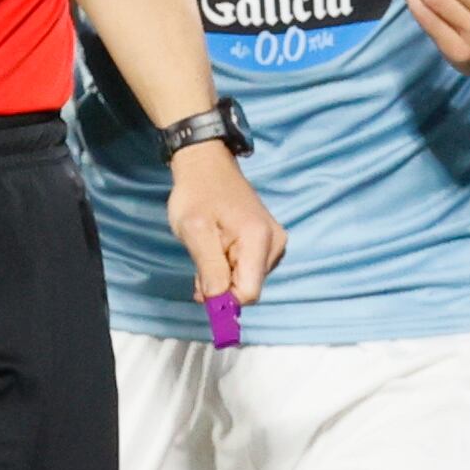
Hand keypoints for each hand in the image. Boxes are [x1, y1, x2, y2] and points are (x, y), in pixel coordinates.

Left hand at [163, 139, 284, 309]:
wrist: (206, 165)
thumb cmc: (197, 194)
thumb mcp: (195, 231)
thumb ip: (210, 269)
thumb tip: (219, 303)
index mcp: (259, 240)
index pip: (249, 292)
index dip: (224, 299)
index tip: (201, 289)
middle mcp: (275, 244)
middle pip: (248, 287)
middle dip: (221, 284)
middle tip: (201, 260)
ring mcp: (274, 243)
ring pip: (247, 280)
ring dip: (223, 276)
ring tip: (208, 250)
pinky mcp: (269, 243)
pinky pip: (249, 270)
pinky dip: (229, 267)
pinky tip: (217, 249)